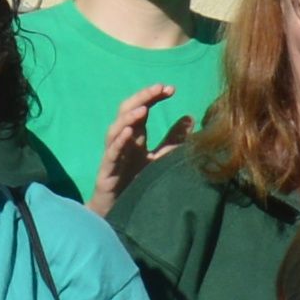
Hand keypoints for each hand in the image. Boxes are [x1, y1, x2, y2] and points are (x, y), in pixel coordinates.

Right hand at [91, 90, 174, 207]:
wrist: (119, 212)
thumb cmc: (137, 183)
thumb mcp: (159, 158)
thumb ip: (173, 140)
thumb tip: (191, 118)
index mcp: (134, 136)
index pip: (141, 108)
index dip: (153, 96)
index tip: (170, 89)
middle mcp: (122, 141)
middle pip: (126, 111)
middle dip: (141, 97)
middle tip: (159, 88)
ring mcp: (114, 154)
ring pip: (115, 130)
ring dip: (128, 117)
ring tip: (144, 109)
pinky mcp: (108, 171)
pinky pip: (112, 153)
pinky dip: (119, 142)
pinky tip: (129, 133)